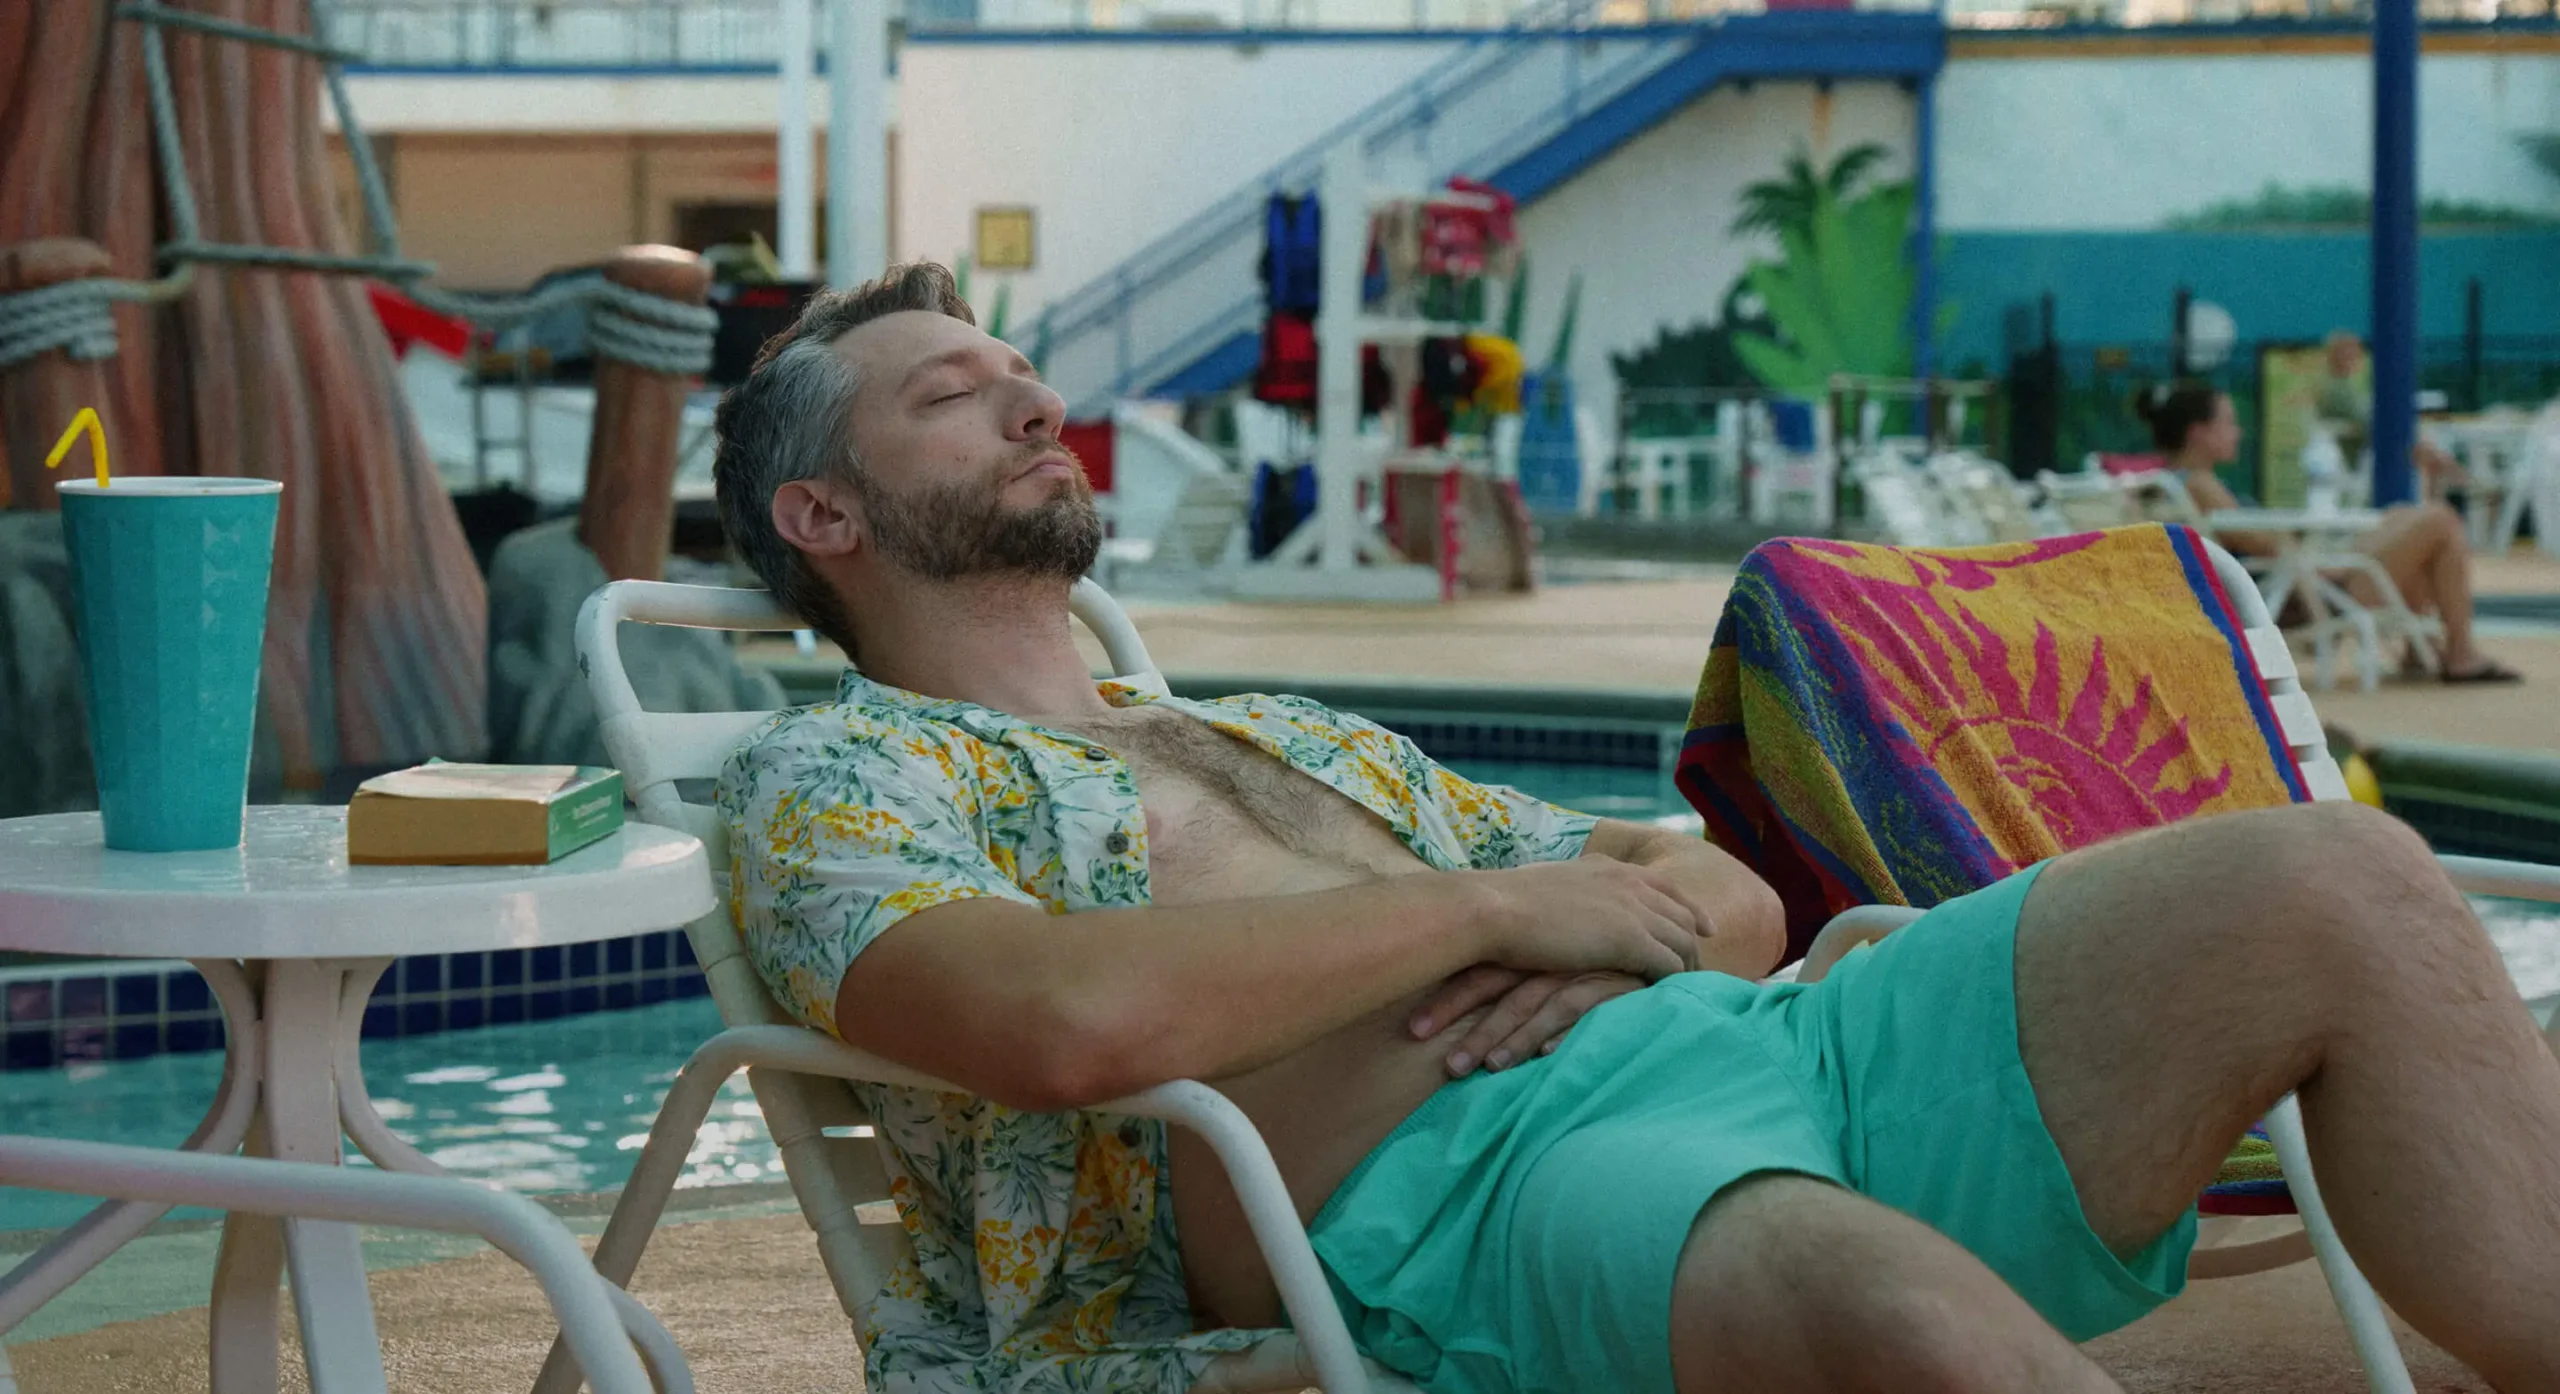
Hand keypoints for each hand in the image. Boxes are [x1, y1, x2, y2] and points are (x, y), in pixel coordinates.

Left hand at [1408, 965, 1644, 1076]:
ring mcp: (1582, 968)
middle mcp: (1550, 954)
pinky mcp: (1614, 983)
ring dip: (1512, 1038)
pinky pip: (1583, 1009)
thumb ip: (1511, 979)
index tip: (1414, 1030)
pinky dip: (1564, 1031)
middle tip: (1447, 1065)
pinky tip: (1547, 1055)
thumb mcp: (1548, 959)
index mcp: (1528, 944)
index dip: (1447, 998)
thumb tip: (1462, 1012)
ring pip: (1538, 1004)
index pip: (1480, 970)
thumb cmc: (1592, 955)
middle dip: (1472, 1028)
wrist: (1655, 935)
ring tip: (1488, 1070)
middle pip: (1501, 989)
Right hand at [1473, 858, 1701, 980]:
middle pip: (1682, 914)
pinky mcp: (1632, 940)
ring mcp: (1633, 909)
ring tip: (1690, 992)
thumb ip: (1568, 895)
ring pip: (1682, 941)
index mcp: (1608, 868)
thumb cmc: (1503, 903)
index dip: (1689, 907)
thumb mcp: (1545, 887)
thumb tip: (1560, 908)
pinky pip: (1669, 965)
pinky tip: (1670, 998)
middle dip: (1695, 941)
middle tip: (1702, 968)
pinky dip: (1673, 982)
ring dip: (1688, 967)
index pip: (1665, 885)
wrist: (1493, 909)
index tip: (1706, 926)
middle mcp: (1628, 882)